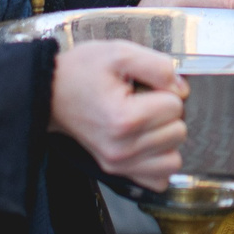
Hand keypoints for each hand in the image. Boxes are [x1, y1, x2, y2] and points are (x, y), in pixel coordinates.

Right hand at [50, 40, 189, 189]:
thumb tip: (182, 89)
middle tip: (143, 102)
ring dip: (166, 140)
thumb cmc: (82, 72)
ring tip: (145, 122)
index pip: (175, 105)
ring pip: (174, 159)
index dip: (164, 89)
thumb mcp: (119, 53)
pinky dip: (158, 163)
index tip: (143, 86)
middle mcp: (122, 148)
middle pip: (178, 132)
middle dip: (166, 114)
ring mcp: (118, 164)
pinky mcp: (117, 172)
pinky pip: (159, 180)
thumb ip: (158, 66)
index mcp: (124, 118)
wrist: (52, 93)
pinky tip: (146, 143)